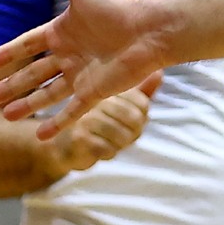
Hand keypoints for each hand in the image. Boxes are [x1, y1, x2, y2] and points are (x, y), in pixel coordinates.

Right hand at [0, 0, 175, 138]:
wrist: (151, 31)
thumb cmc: (118, 7)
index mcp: (64, 32)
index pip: (29, 43)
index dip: (10, 52)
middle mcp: (71, 55)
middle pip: (35, 73)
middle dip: (13, 85)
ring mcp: (82, 75)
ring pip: (48, 94)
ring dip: (27, 104)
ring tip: (6, 114)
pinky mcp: (95, 92)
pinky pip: (72, 111)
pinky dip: (56, 124)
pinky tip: (39, 136)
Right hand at [46, 74, 162, 178]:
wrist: (64, 146)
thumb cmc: (96, 123)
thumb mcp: (121, 106)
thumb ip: (141, 92)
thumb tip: (158, 72)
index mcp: (107, 89)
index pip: (142, 103)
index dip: (141, 117)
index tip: (132, 123)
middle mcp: (97, 99)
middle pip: (135, 119)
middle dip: (133, 132)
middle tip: (123, 137)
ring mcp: (87, 117)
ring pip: (123, 134)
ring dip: (121, 144)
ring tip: (112, 143)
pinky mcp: (80, 136)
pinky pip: (108, 148)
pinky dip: (109, 152)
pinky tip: (102, 150)